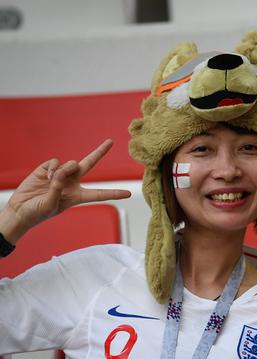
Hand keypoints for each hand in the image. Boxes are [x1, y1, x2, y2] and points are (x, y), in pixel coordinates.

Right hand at [1, 139, 130, 242]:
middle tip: (111, 141)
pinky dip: (53, 169)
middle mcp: (72, 183)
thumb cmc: (38, 212)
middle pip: (89, 164)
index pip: (100, 193)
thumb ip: (59, 187)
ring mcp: (60, 174)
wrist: (19, 210)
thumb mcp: (52, 204)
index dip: (114, 193)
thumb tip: (62, 170)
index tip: (129, 194)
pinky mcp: (47, 169)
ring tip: (54, 181)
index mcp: (78, 196)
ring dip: (65, 171)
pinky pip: (56, 162)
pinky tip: (47, 176)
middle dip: (100, 152)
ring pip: (70, 164)